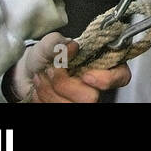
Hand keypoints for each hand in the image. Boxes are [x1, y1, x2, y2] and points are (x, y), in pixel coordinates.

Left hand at [8, 33, 129, 102]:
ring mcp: (79, 99)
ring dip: (49, 90)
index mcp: (103, 64)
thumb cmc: (45, 54)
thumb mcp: (50, 43)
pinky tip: (39, 87)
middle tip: (51, 70)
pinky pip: (55, 109)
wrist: (29, 68)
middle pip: (91, 98)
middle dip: (65, 84)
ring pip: (70, 106)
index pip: (120, 77)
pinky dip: (42, 98)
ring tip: (41, 75)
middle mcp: (94, 85)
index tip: (86, 75)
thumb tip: (72, 46)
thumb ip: (60, 42)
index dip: (106, 80)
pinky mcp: (65, 105)